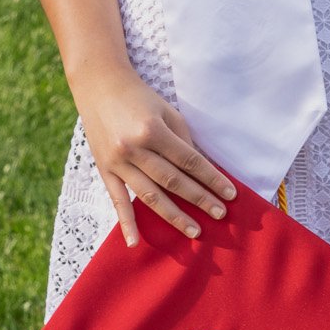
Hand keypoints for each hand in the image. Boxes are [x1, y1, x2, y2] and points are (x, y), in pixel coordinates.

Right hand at [72, 65, 236, 246]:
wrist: (99, 86)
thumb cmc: (140, 98)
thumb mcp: (167, 112)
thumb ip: (183, 141)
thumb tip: (202, 171)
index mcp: (152, 130)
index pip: (189, 161)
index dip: (211, 179)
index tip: (230, 194)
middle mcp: (134, 148)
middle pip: (173, 181)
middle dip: (200, 199)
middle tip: (221, 215)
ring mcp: (117, 162)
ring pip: (149, 196)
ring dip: (174, 216)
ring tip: (195, 231)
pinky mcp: (104, 170)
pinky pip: (117, 201)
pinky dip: (127, 224)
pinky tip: (136, 243)